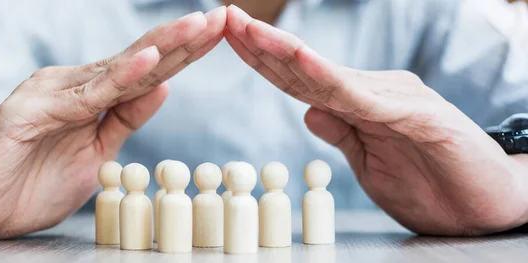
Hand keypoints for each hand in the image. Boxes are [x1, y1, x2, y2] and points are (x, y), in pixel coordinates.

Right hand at [0, 7, 226, 237]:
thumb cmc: (35, 182)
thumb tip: (163, 85)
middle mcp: (76, 86)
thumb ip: (126, 119)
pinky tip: (150, 61)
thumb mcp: (98, 152)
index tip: (219, 36)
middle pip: (139, 60)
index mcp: (93, 96)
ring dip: (162, 46)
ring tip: (197, 27)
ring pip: (118, 69)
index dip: (184, 53)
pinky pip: (86, 95)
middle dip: (183, 39)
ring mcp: (53, 93)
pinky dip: (120, 76)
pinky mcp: (31, 110)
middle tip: (221, 18)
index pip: (148, 71)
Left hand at [226, 5, 527, 234]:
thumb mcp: (369, 164)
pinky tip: (299, 61)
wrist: (486, 206)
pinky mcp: (416, 115)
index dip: (263, 60)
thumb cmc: (429, 185)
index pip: (300, 80)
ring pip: (328, 74)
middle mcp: (372, 92)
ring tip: (248, 30)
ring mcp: (394, 99)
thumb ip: (341, 132)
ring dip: (284, 52)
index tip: (228, 40)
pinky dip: (328, 78)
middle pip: (305, 69)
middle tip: (225, 17)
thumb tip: (306, 111)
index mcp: (358, 104)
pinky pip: (362, 96)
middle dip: (261, 45)